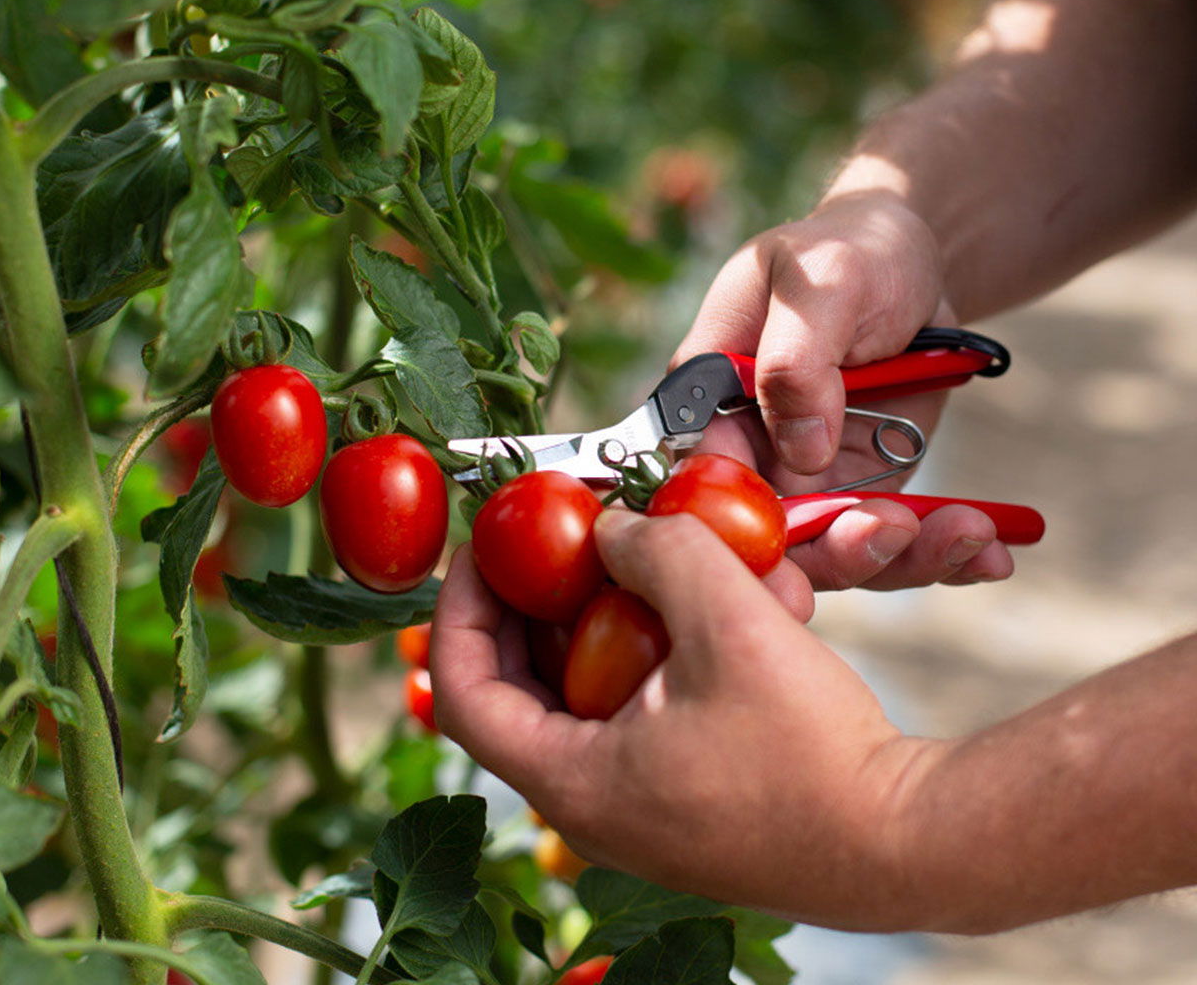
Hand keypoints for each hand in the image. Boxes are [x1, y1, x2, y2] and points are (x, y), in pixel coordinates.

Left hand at [433, 509, 945, 930]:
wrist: (907, 840)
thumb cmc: (813, 752)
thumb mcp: (727, 620)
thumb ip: (658, 552)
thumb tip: (612, 526)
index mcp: (573, 780)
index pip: (463, 687)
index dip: (459, 605)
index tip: (482, 545)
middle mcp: (593, 803)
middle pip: (522, 685)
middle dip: (535, 601)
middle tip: (551, 536)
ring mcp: (640, 803)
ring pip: (587, 691)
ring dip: (605, 619)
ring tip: (638, 555)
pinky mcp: (685, 793)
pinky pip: (640, 708)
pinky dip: (655, 650)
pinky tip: (704, 604)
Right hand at [675, 191, 1013, 591]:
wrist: (908, 262)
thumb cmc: (849, 252)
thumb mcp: (822, 284)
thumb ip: (795, 361)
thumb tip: (799, 451)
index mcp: (709, 395)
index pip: (700, 476)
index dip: (738, 524)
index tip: (798, 549)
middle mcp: (747, 448)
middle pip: (766, 536)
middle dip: (833, 553)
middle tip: (898, 532)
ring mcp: (803, 476)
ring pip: (833, 551)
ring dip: (900, 558)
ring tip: (968, 535)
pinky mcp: (860, 488)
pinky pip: (889, 541)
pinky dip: (940, 554)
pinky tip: (988, 555)